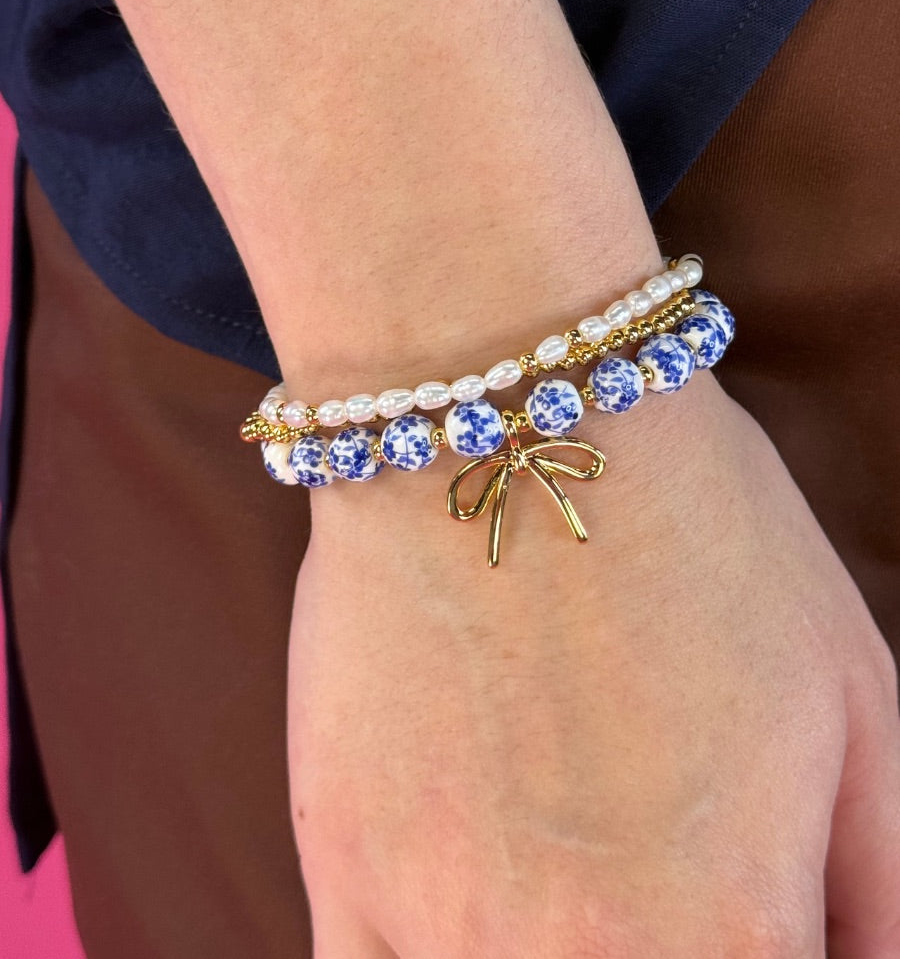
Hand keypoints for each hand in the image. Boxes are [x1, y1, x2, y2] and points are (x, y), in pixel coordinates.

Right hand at [287, 371, 899, 956]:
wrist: (502, 415)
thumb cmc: (690, 528)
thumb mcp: (855, 694)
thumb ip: (883, 886)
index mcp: (732, 936)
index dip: (775, 955)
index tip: (747, 903)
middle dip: (664, 940)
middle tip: (660, 859)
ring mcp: (444, 930)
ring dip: (548, 952)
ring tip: (568, 860)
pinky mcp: (342, 870)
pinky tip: (469, 903)